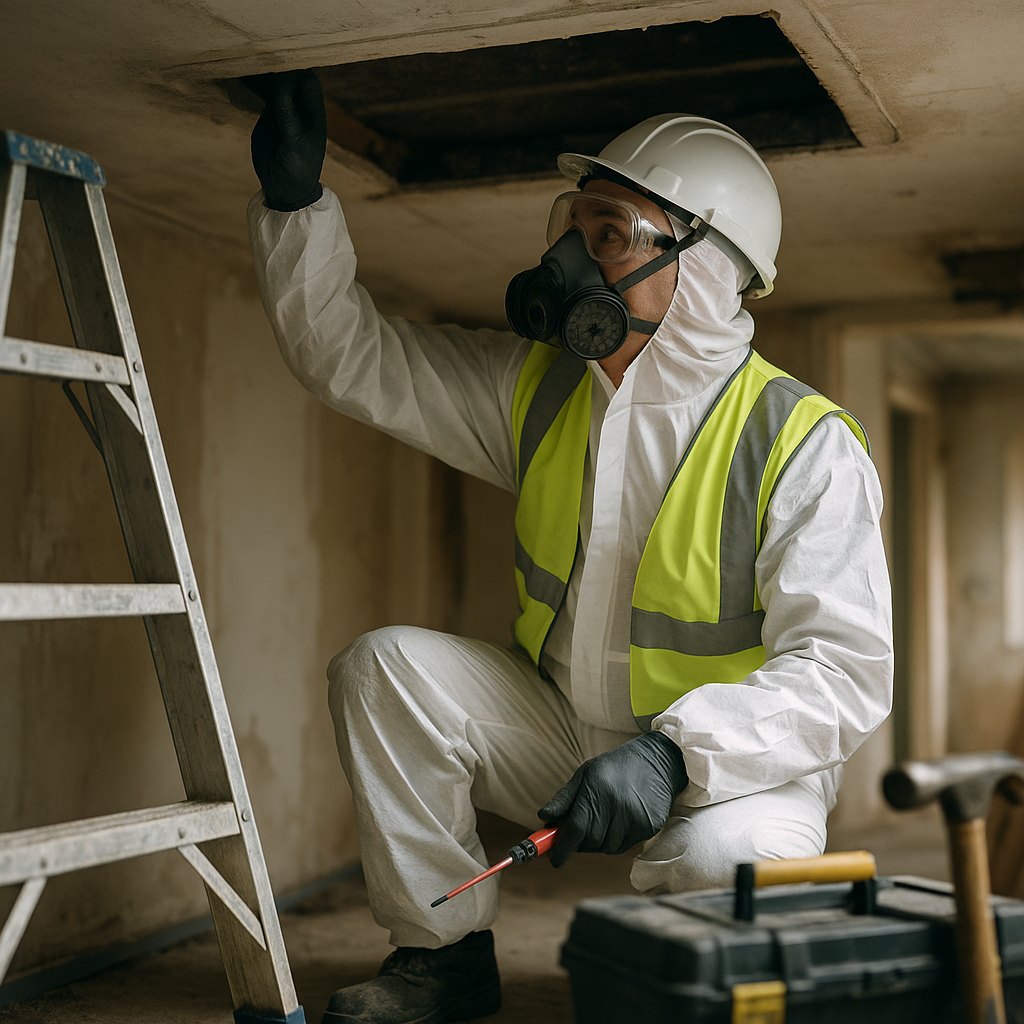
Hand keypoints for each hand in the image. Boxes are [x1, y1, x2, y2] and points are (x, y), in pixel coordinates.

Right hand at [245, 70, 326, 210]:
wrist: (285, 188)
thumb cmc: (299, 168)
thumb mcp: (295, 145)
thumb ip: (288, 117)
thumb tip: (281, 86)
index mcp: (313, 112)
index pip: (307, 80)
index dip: (293, 70)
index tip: (274, 68)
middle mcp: (300, 105)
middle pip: (288, 76)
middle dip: (273, 65)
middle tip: (252, 56)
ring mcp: (284, 107)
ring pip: (273, 81)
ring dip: (259, 71)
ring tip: (240, 58)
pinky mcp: (269, 112)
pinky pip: (261, 92)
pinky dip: (250, 82)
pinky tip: (237, 71)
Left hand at [539, 731, 687, 867]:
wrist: (656, 761)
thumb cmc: (614, 767)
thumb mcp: (585, 774)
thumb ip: (563, 799)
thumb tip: (543, 818)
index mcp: (596, 791)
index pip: (575, 829)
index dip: (562, 848)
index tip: (554, 859)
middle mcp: (616, 806)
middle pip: (590, 842)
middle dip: (580, 843)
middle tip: (579, 833)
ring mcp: (634, 818)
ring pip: (606, 848)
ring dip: (598, 842)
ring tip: (602, 821)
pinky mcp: (648, 827)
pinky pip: (624, 847)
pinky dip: (615, 841)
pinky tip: (619, 823)